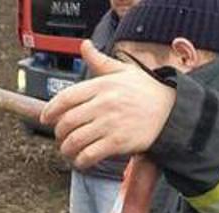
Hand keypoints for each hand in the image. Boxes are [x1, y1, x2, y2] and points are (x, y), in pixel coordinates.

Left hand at [40, 41, 175, 169]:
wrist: (172, 111)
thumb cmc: (147, 91)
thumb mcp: (124, 71)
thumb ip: (100, 62)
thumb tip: (85, 46)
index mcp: (102, 85)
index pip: (65, 98)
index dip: (50, 110)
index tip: (45, 118)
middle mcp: (103, 104)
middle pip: (66, 122)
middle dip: (58, 133)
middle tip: (61, 137)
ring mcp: (110, 124)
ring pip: (74, 141)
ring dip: (66, 149)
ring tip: (69, 151)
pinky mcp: (117, 143)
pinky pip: (89, 155)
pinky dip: (80, 161)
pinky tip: (81, 161)